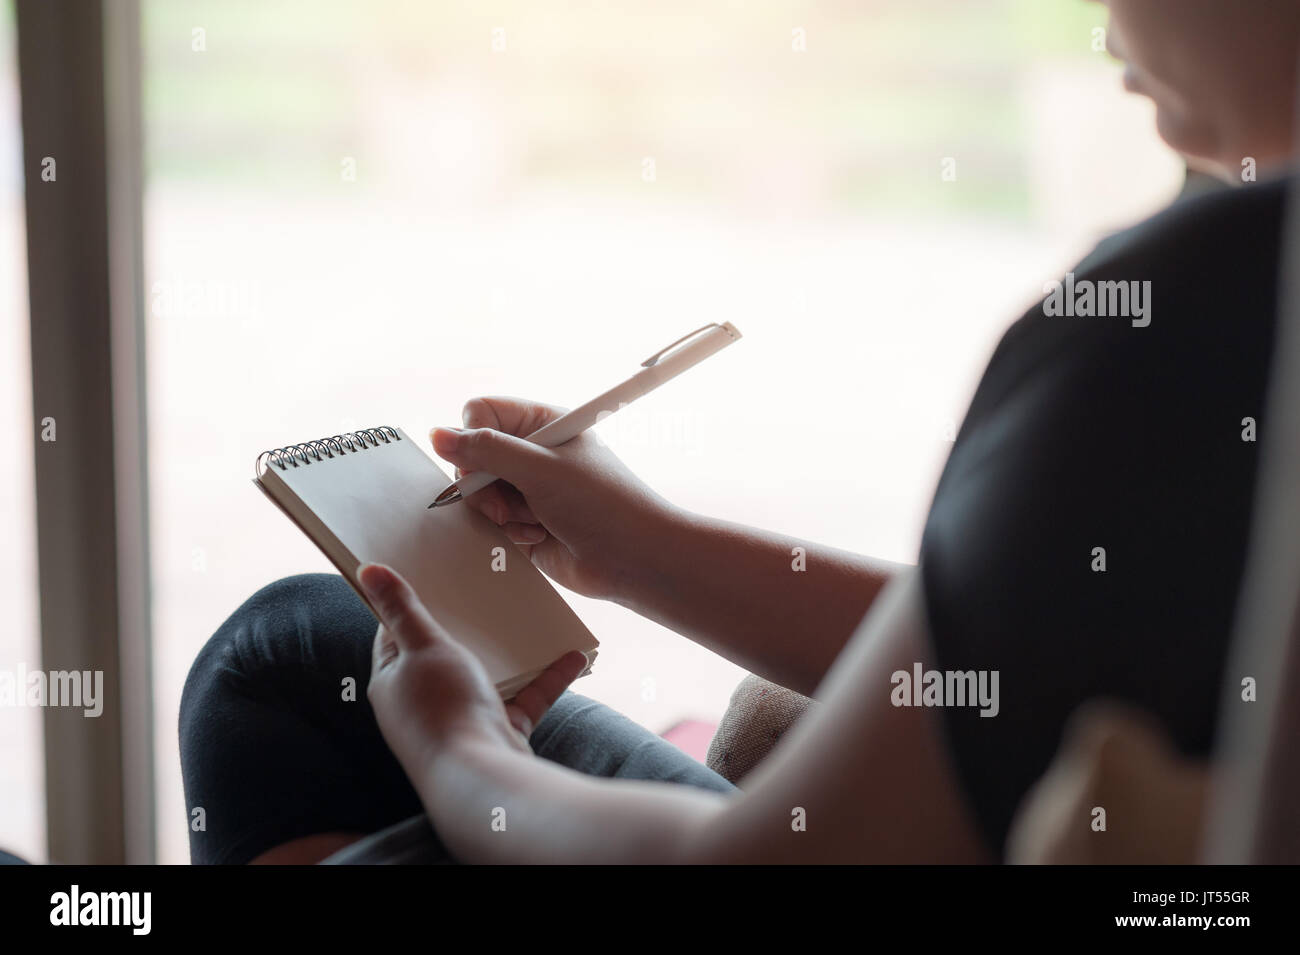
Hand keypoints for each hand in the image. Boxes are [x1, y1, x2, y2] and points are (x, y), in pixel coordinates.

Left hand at [361, 563, 587, 771]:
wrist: (483, 777)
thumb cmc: (443, 709)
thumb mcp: (423, 646)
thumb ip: (402, 609)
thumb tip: (367, 571)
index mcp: (393, 682)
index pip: (394, 636)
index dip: (409, 606)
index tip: (429, 576)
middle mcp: (423, 704)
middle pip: (443, 656)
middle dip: (465, 625)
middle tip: (482, 588)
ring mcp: (461, 719)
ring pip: (487, 677)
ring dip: (510, 652)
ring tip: (528, 618)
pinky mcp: (497, 732)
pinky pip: (525, 699)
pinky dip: (547, 679)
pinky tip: (572, 656)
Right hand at [430, 396, 678, 601]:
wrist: (634, 560)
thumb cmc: (605, 506)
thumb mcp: (542, 469)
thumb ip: (487, 451)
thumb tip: (438, 436)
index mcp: (544, 423)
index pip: (481, 413)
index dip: (473, 438)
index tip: (484, 464)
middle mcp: (534, 452)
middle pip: (473, 456)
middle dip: (485, 484)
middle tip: (509, 502)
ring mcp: (529, 488)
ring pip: (478, 492)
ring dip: (499, 511)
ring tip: (533, 520)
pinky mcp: (525, 521)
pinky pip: (491, 522)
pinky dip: (508, 531)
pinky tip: (537, 535)